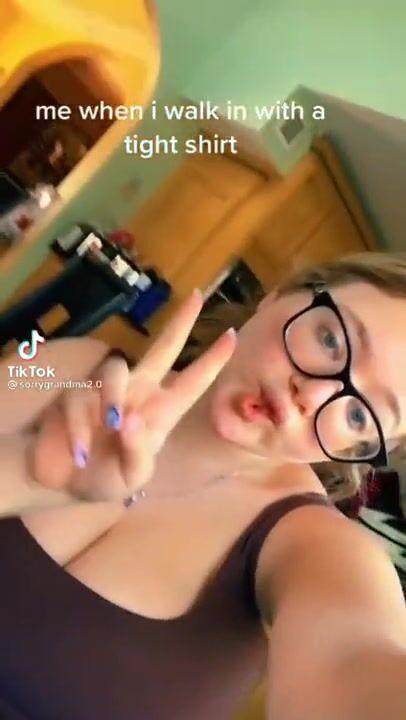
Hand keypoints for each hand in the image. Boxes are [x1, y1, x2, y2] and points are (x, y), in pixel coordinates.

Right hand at [30, 291, 236, 501]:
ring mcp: (105, 390)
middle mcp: (137, 393)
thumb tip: (131, 422)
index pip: (191, 382)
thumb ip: (137, 454)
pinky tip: (78, 453)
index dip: (211, 361)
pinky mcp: (74, 393)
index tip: (231, 335)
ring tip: (111, 426)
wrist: (61, 482)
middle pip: (162, 349)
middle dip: (179, 323)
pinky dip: (80, 430)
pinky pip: (79, 399)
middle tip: (197, 296)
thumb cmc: (104, 478)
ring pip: (115, 370)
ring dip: (112, 397)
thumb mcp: (131, 477)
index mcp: (159, 412)